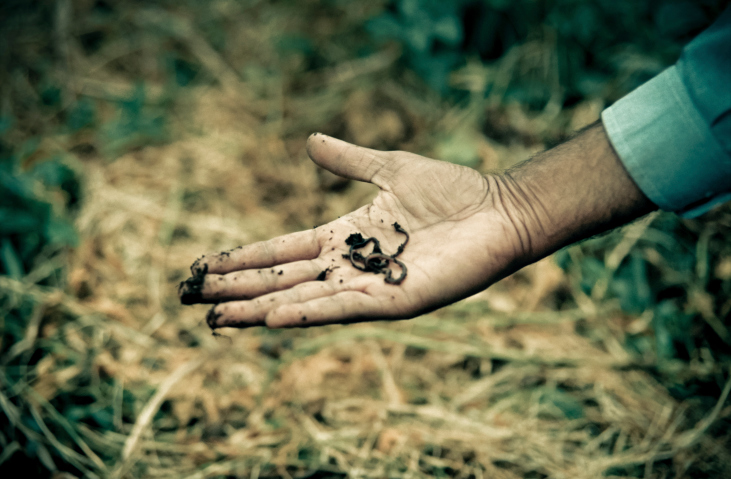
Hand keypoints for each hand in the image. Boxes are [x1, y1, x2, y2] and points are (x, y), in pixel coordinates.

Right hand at [179, 133, 527, 328]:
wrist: (499, 209)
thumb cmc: (452, 189)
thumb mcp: (390, 168)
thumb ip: (348, 160)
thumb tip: (308, 140)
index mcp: (347, 235)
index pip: (284, 250)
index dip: (246, 258)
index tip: (207, 265)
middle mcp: (352, 266)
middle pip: (284, 280)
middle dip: (240, 289)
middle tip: (195, 299)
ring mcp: (371, 287)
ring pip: (304, 301)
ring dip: (260, 309)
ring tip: (219, 318)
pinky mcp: (395, 301)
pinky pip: (344, 310)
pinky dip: (307, 314)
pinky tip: (272, 318)